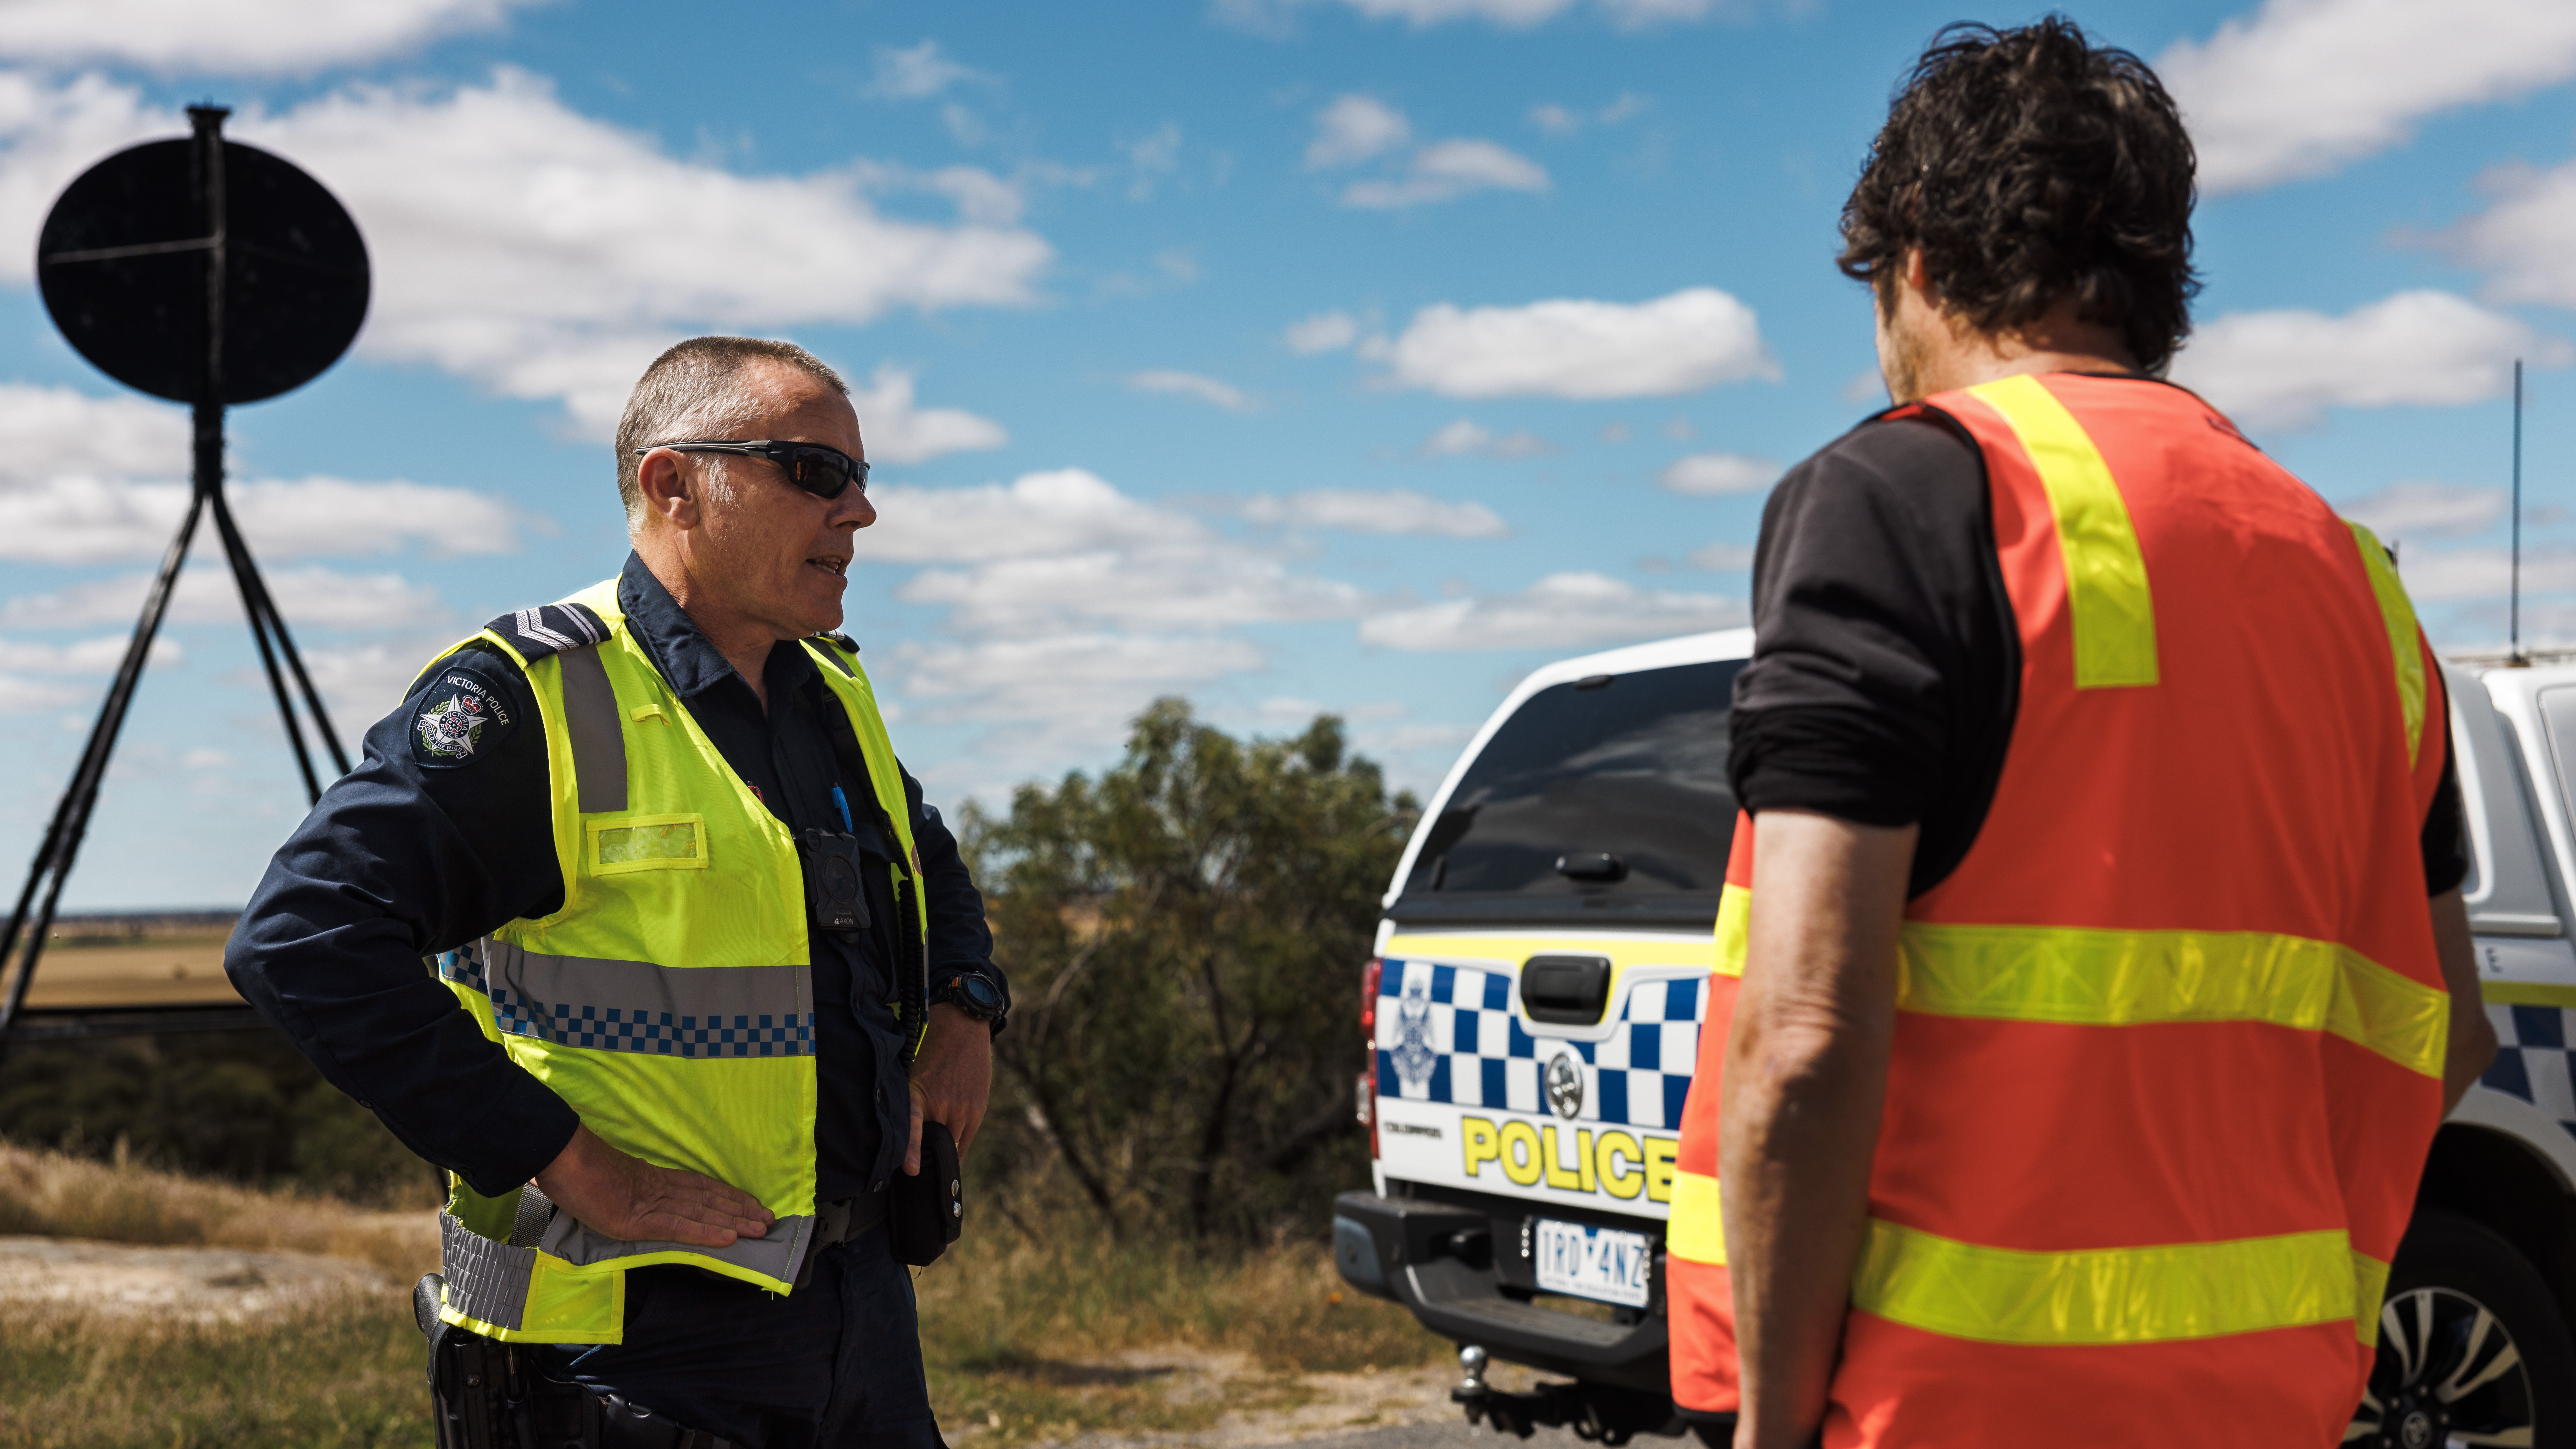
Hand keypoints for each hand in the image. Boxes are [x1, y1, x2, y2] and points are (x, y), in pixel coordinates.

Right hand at [533, 1124, 773, 1248]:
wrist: (558, 1157)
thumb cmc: (573, 1169)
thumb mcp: (606, 1183)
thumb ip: (622, 1192)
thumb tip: (625, 1199)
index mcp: (650, 1179)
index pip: (698, 1186)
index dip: (725, 1194)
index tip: (749, 1201)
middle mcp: (658, 1189)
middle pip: (708, 1198)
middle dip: (740, 1209)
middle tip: (769, 1218)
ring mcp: (649, 1204)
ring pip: (702, 1212)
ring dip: (734, 1221)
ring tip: (761, 1228)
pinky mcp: (637, 1220)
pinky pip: (678, 1228)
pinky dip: (706, 1233)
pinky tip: (729, 1238)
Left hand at [905, 1002, 991, 1174]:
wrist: (962, 1032)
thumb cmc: (932, 1058)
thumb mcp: (915, 1079)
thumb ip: (915, 1108)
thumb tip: (914, 1139)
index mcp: (918, 1096)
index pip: (914, 1127)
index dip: (911, 1151)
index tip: (911, 1170)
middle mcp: (941, 1105)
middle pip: (933, 1143)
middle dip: (926, 1152)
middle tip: (916, 1161)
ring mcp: (961, 1109)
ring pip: (951, 1143)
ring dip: (943, 1146)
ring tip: (935, 1144)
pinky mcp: (977, 1110)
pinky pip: (965, 1140)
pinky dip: (957, 1146)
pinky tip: (951, 1147)